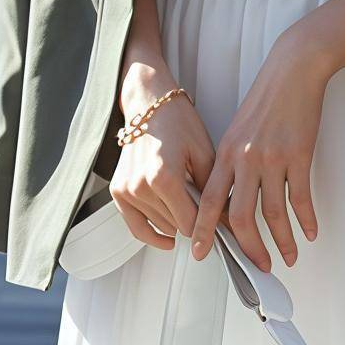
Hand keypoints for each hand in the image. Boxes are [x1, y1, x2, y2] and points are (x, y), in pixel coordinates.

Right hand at [109, 91, 216, 251]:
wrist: (148, 105)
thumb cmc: (176, 121)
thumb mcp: (205, 154)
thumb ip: (214, 191)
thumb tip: (226, 217)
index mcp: (164, 177)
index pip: (191, 223)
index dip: (208, 224)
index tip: (219, 225)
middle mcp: (140, 186)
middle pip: (176, 226)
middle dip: (193, 219)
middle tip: (204, 206)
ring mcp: (126, 190)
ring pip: (160, 227)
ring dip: (175, 220)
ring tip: (185, 199)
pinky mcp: (118, 192)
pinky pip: (135, 226)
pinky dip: (152, 234)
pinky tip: (167, 239)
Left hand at [188, 23, 330, 273]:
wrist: (293, 71)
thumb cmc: (266, 101)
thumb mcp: (238, 130)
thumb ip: (232, 163)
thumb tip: (230, 200)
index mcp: (225, 154)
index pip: (208, 200)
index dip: (203, 230)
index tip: (200, 253)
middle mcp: (244, 159)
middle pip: (241, 216)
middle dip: (249, 247)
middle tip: (258, 266)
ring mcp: (272, 158)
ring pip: (273, 213)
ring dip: (282, 241)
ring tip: (289, 258)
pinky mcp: (298, 155)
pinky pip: (300, 197)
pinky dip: (305, 220)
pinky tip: (310, 233)